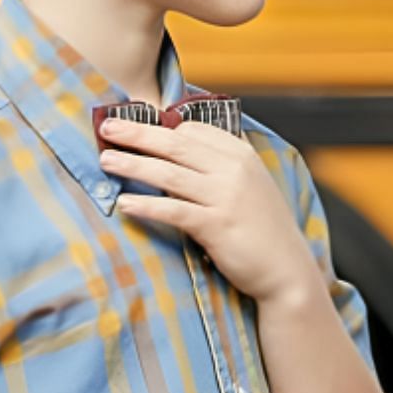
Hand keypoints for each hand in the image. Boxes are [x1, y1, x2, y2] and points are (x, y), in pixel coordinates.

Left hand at [98, 119, 320, 306]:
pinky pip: (173, 211)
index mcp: (242, 154)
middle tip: (107, 127)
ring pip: (169, 174)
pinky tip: (124, 204)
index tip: (133, 125)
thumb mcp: (249, 185)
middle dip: (137, 133)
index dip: (160, 126)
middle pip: (176, 144)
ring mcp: (226, 197)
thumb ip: (219, 166)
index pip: (193, 129)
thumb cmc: (263, 227)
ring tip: (105, 160)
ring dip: (133, 165)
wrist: (286, 268)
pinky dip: (146, 206)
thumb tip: (177, 152)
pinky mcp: (216, 225)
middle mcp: (234, 170)